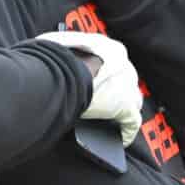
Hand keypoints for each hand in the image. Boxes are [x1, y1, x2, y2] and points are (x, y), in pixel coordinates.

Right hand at [41, 29, 144, 145]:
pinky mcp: (126, 106)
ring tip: (112, 120)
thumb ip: (62, 49)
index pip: (114, 63)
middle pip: (125, 82)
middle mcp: (123, 66)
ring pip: (133, 100)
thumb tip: (51, 52)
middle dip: (117, 91)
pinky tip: (120, 138)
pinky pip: (132, 122)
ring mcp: (127, 86)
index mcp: (109, 49)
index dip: (106, 75)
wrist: (62, 70)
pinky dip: (126, 130)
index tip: (99, 81)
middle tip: (103, 102)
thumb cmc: (57, 57)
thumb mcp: (58, 45)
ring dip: (123, 109)